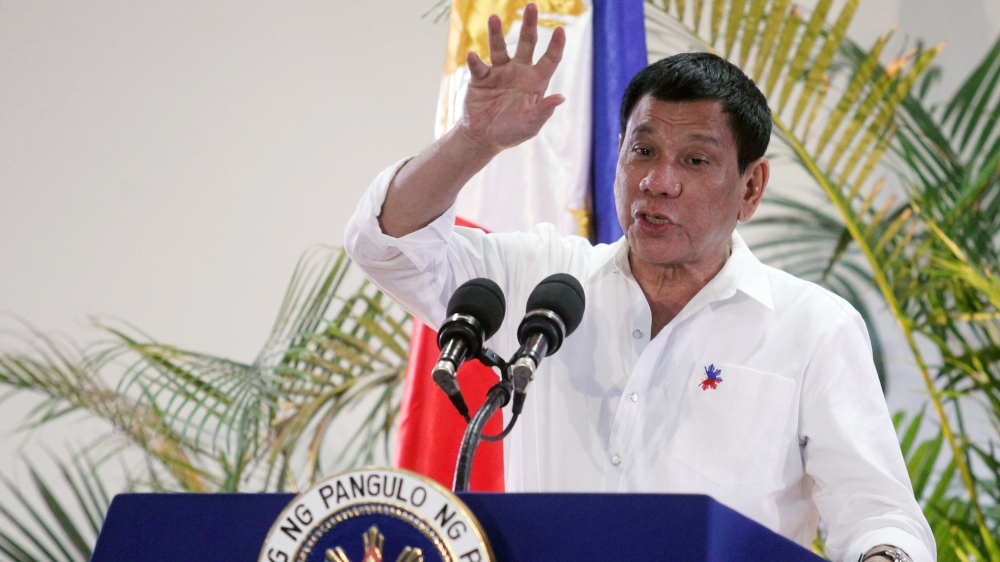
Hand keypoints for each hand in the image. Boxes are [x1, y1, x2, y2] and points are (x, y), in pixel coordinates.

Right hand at [458, 3, 565, 154]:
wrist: (482, 138)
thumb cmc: (510, 133)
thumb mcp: (529, 126)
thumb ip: (543, 112)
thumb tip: (560, 98)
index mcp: (535, 82)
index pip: (549, 59)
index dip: (556, 45)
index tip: (560, 30)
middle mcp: (519, 72)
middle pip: (526, 44)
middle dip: (529, 25)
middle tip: (531, 6)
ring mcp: (499, 72)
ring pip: (499, 48)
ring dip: (496, 33)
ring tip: (494, 18)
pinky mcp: (481, 78)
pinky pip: (479, 67)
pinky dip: (475, 61)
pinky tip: (472, 55)